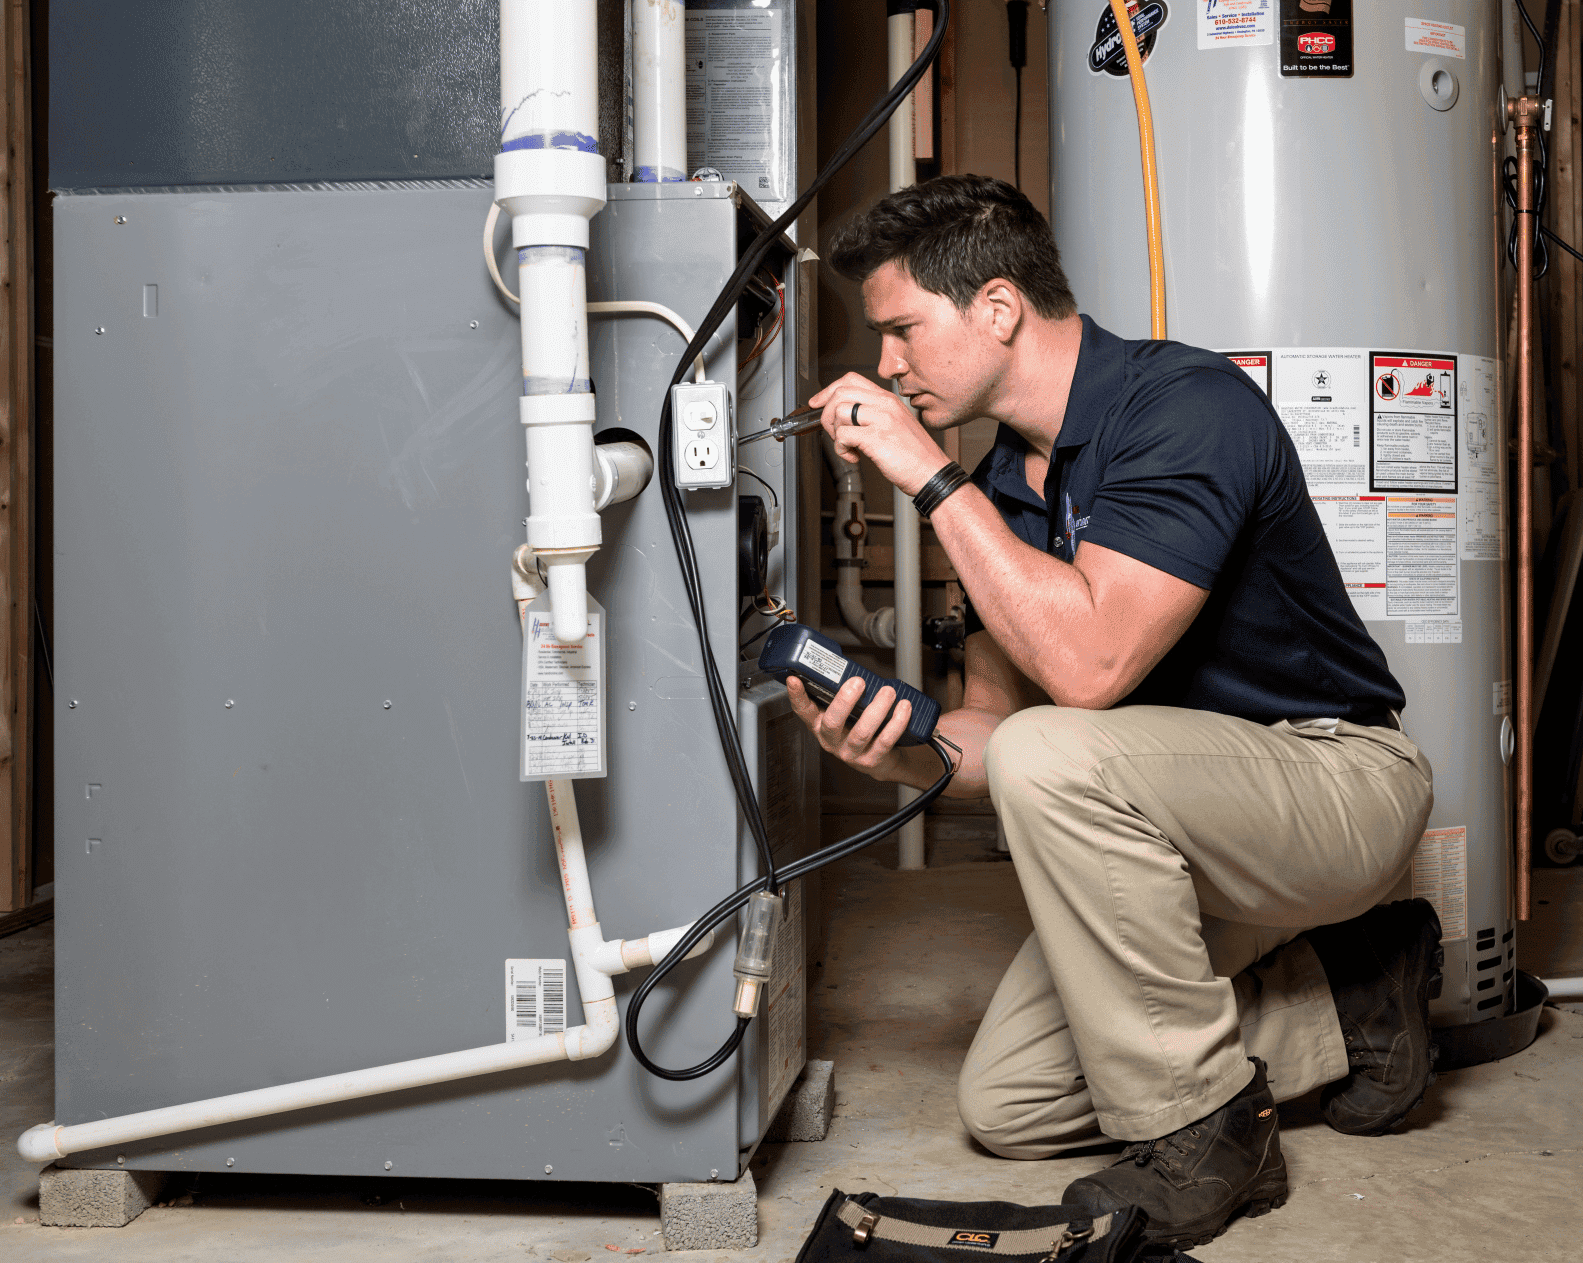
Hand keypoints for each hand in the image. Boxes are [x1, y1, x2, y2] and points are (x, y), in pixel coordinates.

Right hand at [785, 674, 913, 781]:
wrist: (878, 760)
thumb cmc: (857, 728)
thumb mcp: (843, 713)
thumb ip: (841, 694)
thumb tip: (848, 666)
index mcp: (820, 725)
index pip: (803, 710)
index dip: (797, 696)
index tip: (794, 680)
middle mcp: (831, 740)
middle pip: (833, 722)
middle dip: (845, 700)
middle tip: (858, 682)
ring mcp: (850, 752)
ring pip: (861, 732)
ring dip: (877, 709)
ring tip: (887, 692)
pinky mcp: (870, 760)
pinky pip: (884, 741)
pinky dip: (896, 722)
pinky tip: (903, 708)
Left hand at [808, 373, 951, 496]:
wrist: (932, 474)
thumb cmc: (915, 455)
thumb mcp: (896, 425)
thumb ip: (873, 416)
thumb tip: (843, 417)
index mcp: (889, 399)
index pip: (851, 380)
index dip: (828, 391)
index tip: (817, 403)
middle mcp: (885, 404)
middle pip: (840, 392)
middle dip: (827, 414)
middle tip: (833, 432)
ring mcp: (882, 419)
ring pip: (839, 412)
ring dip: (836, 434)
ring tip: (849, 447)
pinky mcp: (877, 437)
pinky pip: (843, 436)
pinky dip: (841, 450)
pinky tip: (854, 457)